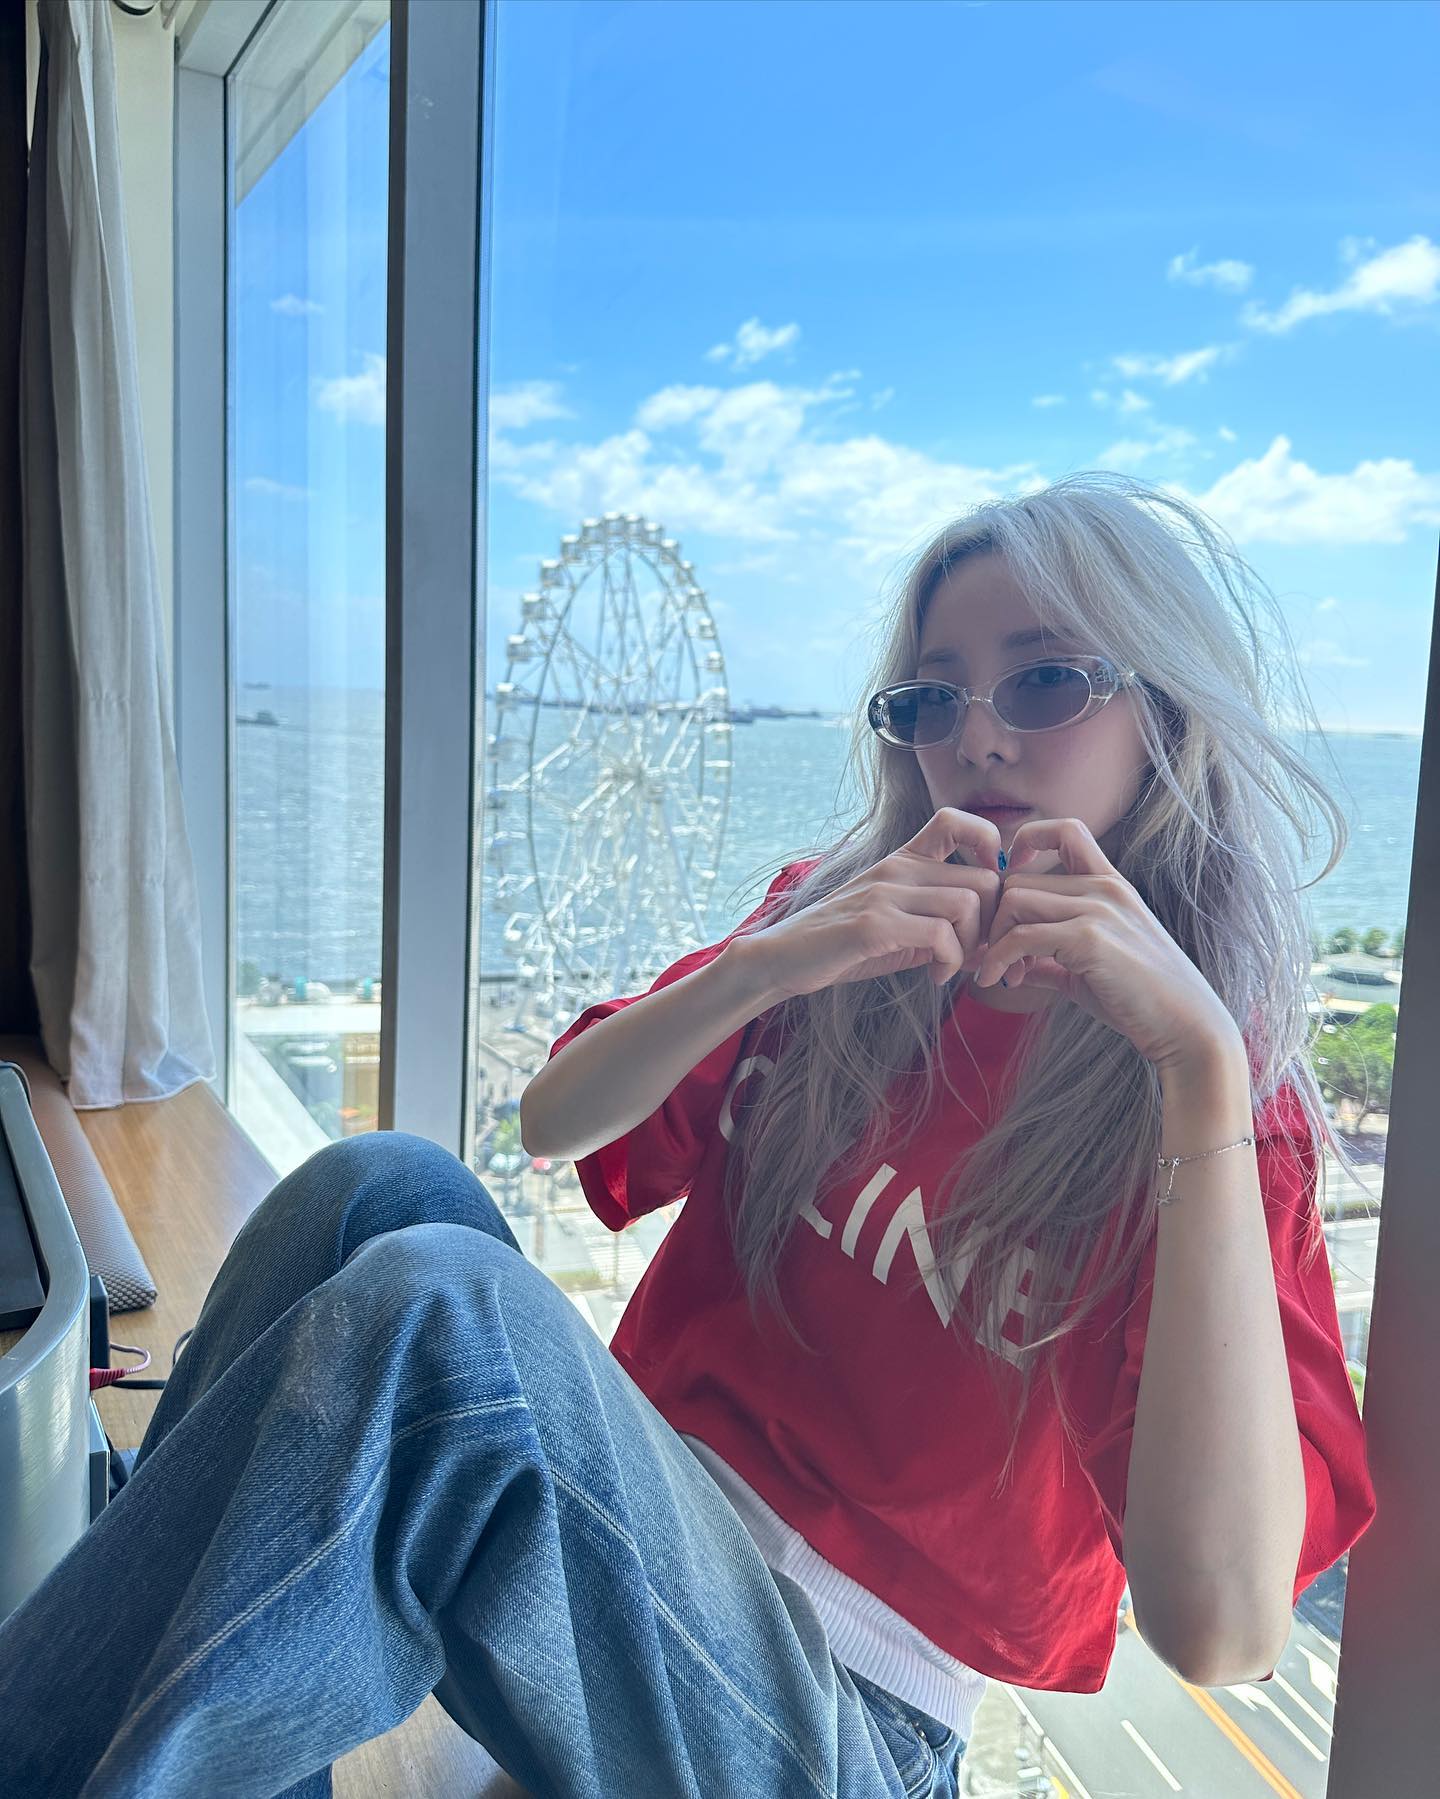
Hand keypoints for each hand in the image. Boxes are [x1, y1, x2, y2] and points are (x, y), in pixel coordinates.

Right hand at [745, 808, 1006, 1002]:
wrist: (783, 958)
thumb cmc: (842, 946)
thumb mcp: (898, 929)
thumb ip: (940, 927)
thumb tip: (988, 944)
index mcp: (903, 860)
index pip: (957, 820)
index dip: (989, 845)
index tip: (987, 891)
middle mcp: (897, 868)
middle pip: (983, 877)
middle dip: (992, 923)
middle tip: (974, 952)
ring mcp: (885, 893)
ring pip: (967, 903)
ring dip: (972, 944)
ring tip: (950, 966)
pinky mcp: (874, 924)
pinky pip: (941, 934)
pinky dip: (950, 962)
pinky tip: (935, 976)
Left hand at [973, 817, 1242, 1071]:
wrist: (1185, 1027)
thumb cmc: (1140, 1001)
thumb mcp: (1090, 969)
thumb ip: (1051, 959)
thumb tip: (1015, 966)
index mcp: (1110, 885)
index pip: (1066, 830)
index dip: (1029, 839)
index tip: (1012, 874)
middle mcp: (1104, 888)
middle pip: (1019, 880)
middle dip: (998, 920)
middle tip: (1002, 960)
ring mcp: (1098, 910)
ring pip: (1015, 899)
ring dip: (997, 939)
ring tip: (1007, 974)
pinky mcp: (1090, 939)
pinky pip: (1022, 936)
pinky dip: (999, 959)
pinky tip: (1002, 981)